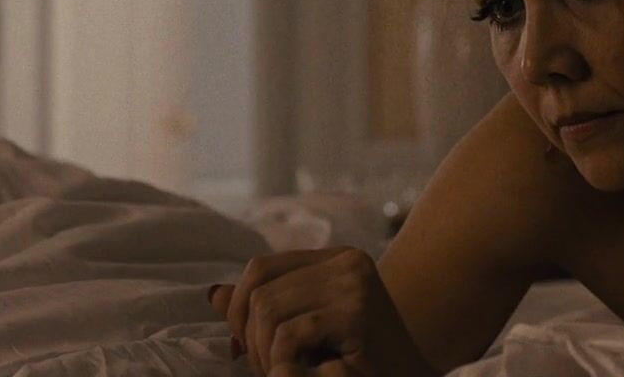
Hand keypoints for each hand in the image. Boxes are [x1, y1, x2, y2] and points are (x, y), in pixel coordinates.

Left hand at [209, 247, 386, 376]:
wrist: (409, 376)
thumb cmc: (360, 358)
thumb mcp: (309, 326)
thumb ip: (268, 307)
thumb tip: (214, 293)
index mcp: (338, 258)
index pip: (261, 268)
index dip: (238, 307)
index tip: (243, 346)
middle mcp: (348, 262)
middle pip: (260, 292)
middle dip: (248, 338)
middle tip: (264, 369)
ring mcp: (355, 285)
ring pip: (268, 311)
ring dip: (263, 354)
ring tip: (283, 372)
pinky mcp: (357, 314)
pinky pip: (289, 335)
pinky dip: (283, 362)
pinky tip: (303, 371)